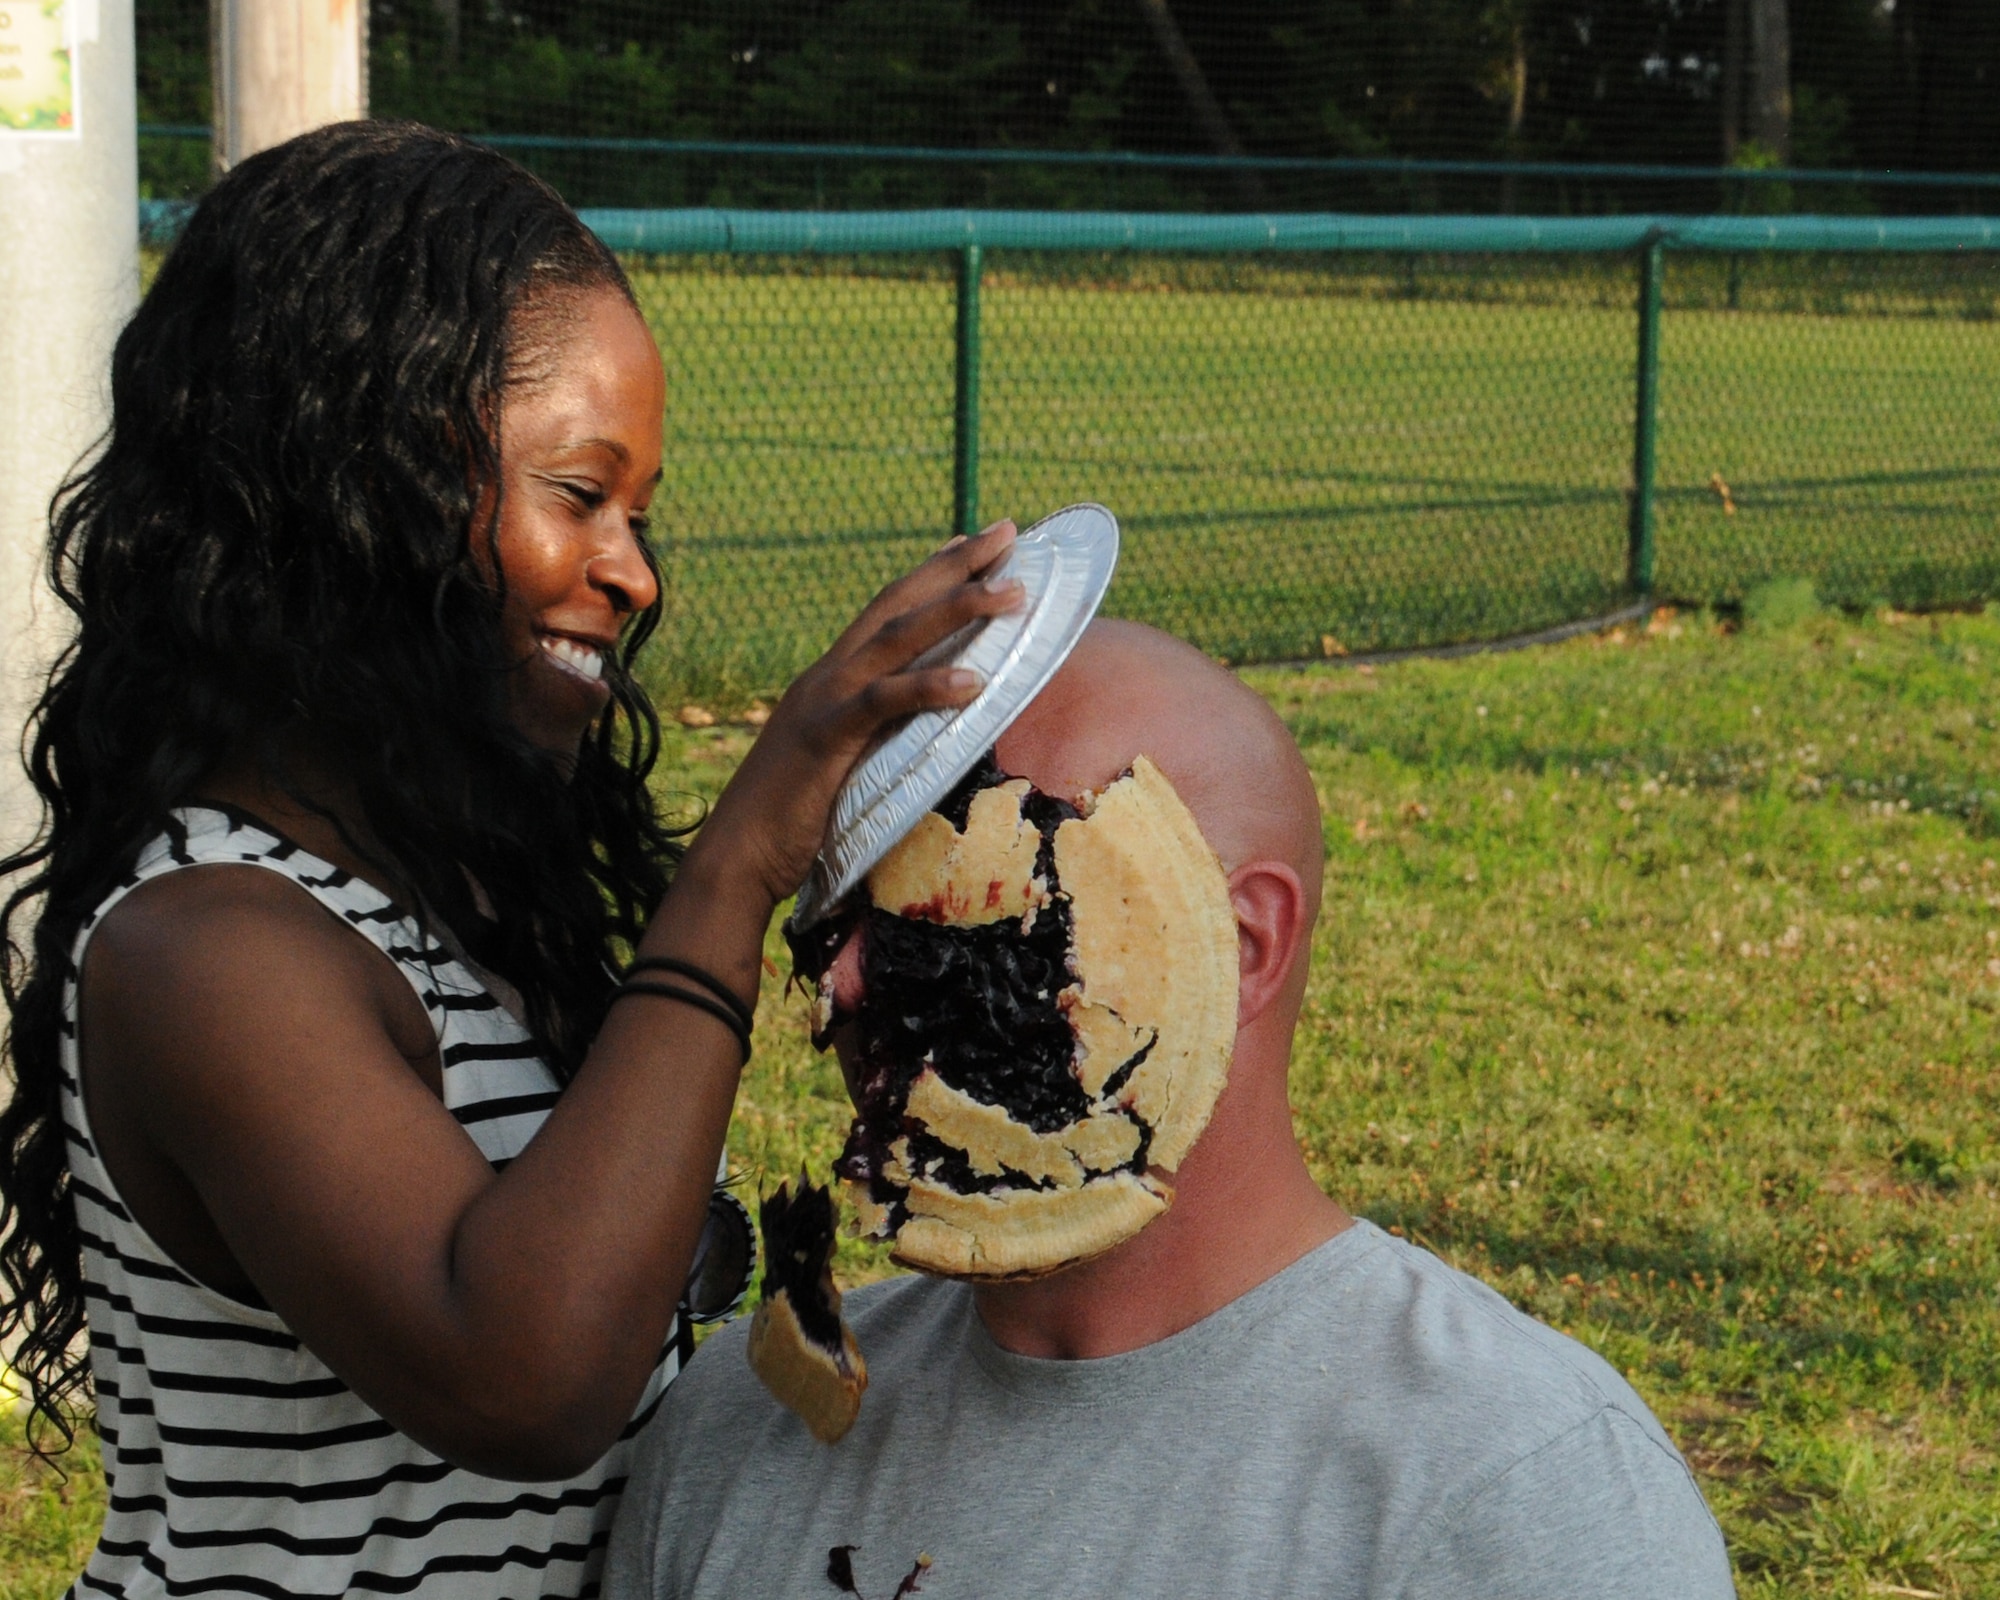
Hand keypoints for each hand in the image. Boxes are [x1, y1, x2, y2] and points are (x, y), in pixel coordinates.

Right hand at [691, 520, 1025, 908]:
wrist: (736, 857)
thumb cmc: (793, 820)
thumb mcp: (847, 764)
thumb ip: (880, 738)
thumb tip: (927, 734)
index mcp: (833, 678)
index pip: (888, 610)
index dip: (932, 573)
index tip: (974, 542)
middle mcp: (828, 675)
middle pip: (898, 603)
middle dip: (955, 565)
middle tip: (1007, 531)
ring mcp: (823, 701)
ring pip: (896, 637)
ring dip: (958, 609)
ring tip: (1013, 593)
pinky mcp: (824, 738)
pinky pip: (881, 704)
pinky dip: (928, 687)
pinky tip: (973, 681)